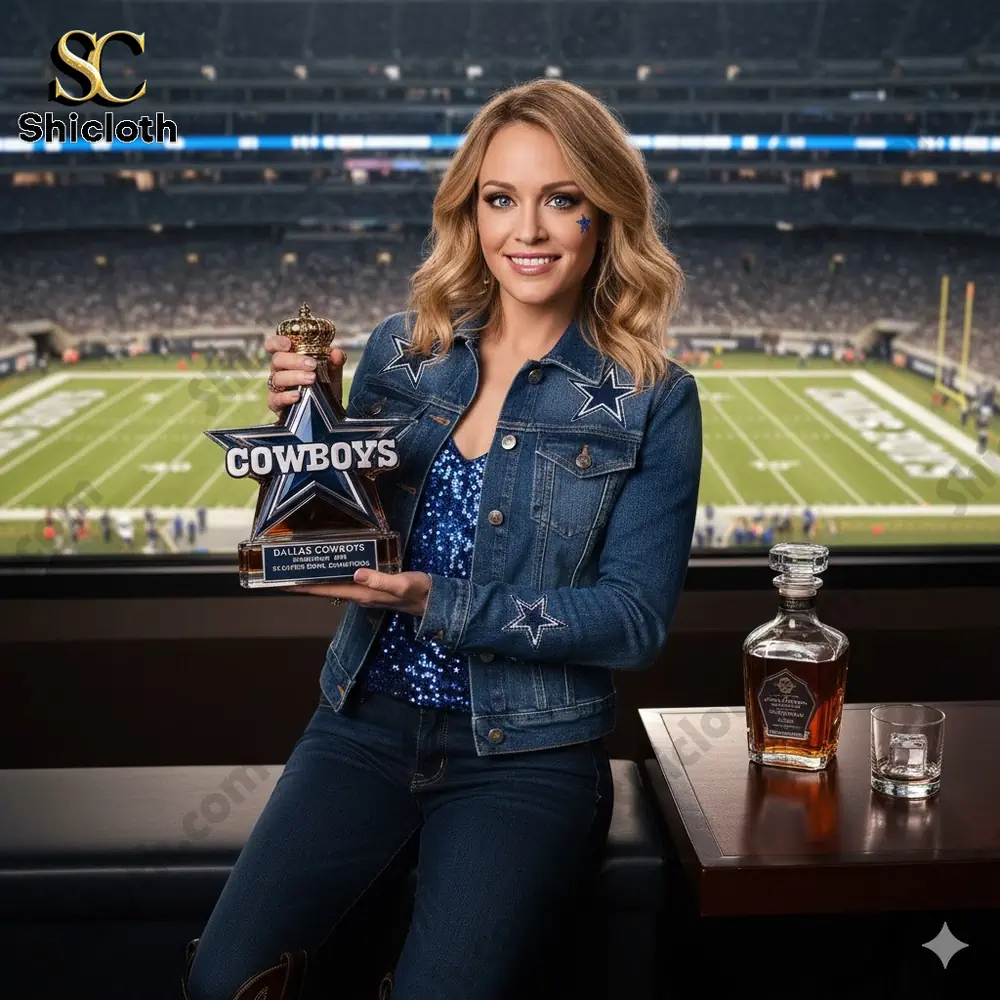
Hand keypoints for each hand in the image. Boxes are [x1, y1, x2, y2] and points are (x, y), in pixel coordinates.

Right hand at [263, 334, 347, 415]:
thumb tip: (336, 354)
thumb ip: (334, 362)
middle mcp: (279, 371)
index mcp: (288, 359)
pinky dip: (286, 396)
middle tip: (312, 365)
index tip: (288, 343)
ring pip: (277, 378)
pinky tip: (297, 396)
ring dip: (294, 377)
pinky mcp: (276, 405)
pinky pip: (276, 399)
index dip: (277, 342)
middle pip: (277, 360)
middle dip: (295, 360)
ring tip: (311, 379)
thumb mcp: (333, 373)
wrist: (328, 412)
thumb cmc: (325, 387)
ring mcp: (276, 388)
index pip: (274, 346)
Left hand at [286, 568, 431, 615]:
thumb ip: (381, 579)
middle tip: (286, 572)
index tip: (285, 584)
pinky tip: (334, 568)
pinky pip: (348, 582)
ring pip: (337, 586)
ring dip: (320, 580)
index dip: (307, 588)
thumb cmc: (420, 592)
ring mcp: (368, 593)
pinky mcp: (374, 588)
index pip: (329, 591)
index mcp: (364, 593)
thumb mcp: (402, 583)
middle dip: (307, 583)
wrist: (436, 602)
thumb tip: (356, 573)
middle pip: (328, 589)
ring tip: (303, 568)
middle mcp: (362, 595)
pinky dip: (336, 576)